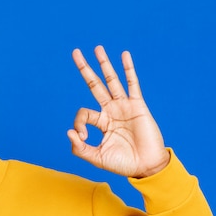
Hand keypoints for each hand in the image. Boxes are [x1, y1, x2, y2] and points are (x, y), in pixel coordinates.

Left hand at [67, 46, 169, 177]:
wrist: (146, 167)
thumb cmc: (123, 164)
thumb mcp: (96, 158)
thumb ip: (79, 148)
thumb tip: (69, 132)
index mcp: (101, 123)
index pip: (83, 113)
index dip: (78, 123)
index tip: (81, 136)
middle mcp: (111, 111)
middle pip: (95, 85)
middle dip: (85, 69)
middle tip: (75, 52)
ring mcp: (124, 107)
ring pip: (111, 80)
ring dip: (104, 64)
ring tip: (97, 48)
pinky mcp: (137, 106)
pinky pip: (132, 84)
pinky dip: (128, 69)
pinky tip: (124, 55)